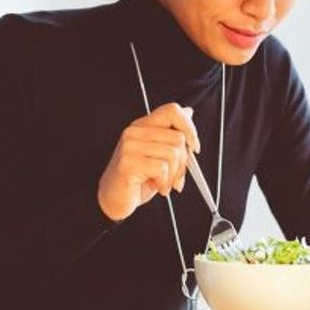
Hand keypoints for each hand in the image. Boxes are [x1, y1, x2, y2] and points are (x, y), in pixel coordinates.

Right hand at [97, 103, 200, 220]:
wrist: (114, 199)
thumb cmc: (136, 179)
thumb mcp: (159, 155)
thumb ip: (172, 136)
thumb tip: (189, 113)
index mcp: (143, 126)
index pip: (171, 111)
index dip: (189, 127)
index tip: (194, 146)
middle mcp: (134, 132)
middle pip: (178, 138)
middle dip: (183, 163)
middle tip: (175, 177)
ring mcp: (129, 146)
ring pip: (172, 154)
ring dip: (173, 175)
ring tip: (164, 183)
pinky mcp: (128, 162)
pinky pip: (162, 168)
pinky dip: (164, 182)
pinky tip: (157, 186)